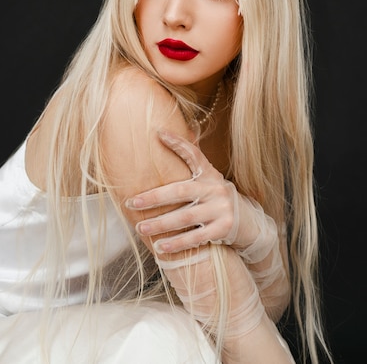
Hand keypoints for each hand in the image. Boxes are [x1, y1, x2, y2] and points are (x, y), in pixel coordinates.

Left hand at [126, 129, 255, 253]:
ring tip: (141, 228)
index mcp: (209, 174)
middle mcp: (216, 188)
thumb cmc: (217, 199)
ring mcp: (221, 208)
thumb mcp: (209, 181)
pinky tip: (160, 247)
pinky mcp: (224, 229)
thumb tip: (164, 135)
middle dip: (153, 198)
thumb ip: (191, 165)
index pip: (193, 154)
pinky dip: (177, 243)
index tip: (159, 133)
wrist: (250, 223)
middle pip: (180, 191)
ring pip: (185, 217)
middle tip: (131, 203)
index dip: (177, 143)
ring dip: (160, 224)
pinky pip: (196, 238)